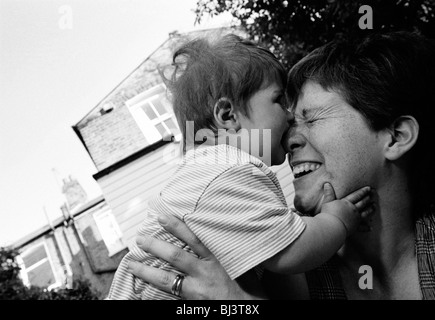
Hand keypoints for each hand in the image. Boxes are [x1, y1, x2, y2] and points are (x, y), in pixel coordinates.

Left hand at [127, 214, 249, 299]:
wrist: (245, 310)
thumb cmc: (244, 289)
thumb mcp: (236, 265)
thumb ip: (222, 253)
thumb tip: (212, 236)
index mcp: (215, 261)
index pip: (194, 240)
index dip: (177, 227)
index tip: (162, 217)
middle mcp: (203, 274)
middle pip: (176, 257)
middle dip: (156, 247)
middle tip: (140, 238)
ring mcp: (196, 290)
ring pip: (166, 279)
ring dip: (147, 271)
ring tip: (132, 264)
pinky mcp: (190, 303)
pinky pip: (168, 296)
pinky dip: (154, 292)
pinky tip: (142, 288)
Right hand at [321, 183, 374, 234]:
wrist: (332, 226)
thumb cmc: (328, 214)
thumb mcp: (327, 202)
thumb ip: (328, 193)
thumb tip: (327, 184)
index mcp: (347, 203)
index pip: (356, 195)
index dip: (362, 191)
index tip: (368, 188)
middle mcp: (353, 210)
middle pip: (362, 203)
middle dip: (367, 199)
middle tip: (372, 196)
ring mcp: (355, 219)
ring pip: (365, 213)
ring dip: (370, 210)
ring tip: (374, 207)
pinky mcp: (354, 227)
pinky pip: (362, 227)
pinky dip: (366, 227)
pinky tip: (370, 228)